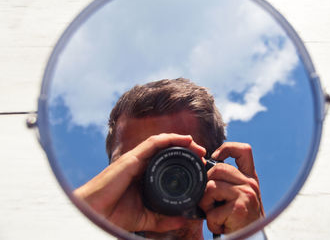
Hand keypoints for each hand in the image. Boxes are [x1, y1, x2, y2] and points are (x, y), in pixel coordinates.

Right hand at [73, 133, 205, 231]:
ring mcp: (137, 159)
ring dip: (182, 141)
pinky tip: (184, 139)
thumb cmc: (114, 214)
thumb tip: (184, 221)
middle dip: (187, 149)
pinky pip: (153, 143)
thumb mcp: (146, 218)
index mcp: (145, 176)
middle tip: (203, 155)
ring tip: (197, 146)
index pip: (168, 162)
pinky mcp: (132, 158)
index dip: (185, 161)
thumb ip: (164, 219)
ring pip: (163, 143)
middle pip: (168, 150)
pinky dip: (170, 138)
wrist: (96, 213)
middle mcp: (142, 164)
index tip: (200, 166)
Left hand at [199, 142, 263, 233]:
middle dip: (206, 186)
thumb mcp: (237, 196)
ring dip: (207, 205)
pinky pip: (212, 210)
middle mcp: (250, 183)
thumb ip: (227, 181)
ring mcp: (246, 194)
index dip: (227, 148)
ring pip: (211, 187)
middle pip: (217, 169)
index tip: (215, 157)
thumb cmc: (239, 220)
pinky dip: (212, 222)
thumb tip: (205, 166)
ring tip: (217, 215)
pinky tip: (221, 225)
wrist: (251, 239)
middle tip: (210, 202)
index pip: (243, 151)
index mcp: (249, 177)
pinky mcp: (240, 208)